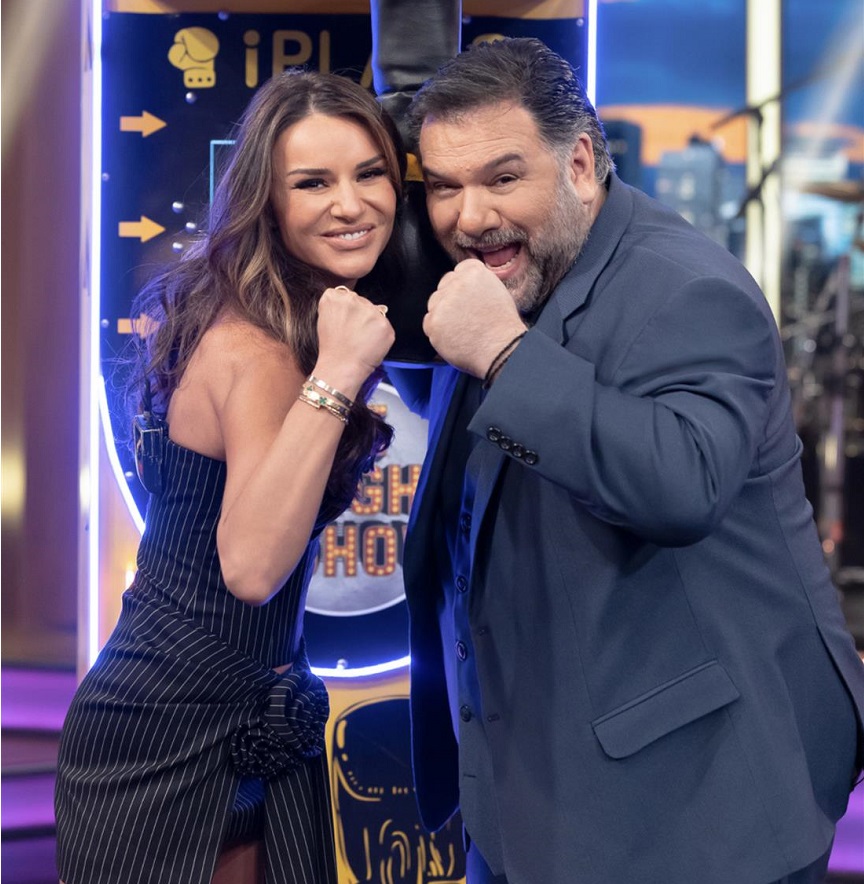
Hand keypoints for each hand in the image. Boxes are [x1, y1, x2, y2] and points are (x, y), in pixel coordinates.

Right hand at [315, 286, 394, 390]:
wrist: (341, 367)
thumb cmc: (331, 348)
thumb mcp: (323, 319)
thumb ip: (336, 305)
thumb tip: (350, 301)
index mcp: (334, 296)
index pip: (346, 295)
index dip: (347, 311)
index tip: (345, 322)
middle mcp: (353, 299)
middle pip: (362, 302)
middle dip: (361, 315)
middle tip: (353, 334)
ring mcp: (371, 311)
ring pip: (375, 313)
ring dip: (371, 324)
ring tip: (361, 340)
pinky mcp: (385, 324)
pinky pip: (385, 326)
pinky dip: (381, 336)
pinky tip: (369, 344)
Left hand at [423, 259, 527, 376]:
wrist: (501, 348)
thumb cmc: (503, 326)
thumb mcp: (496, 292)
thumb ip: (476, 284)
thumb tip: (464, 286)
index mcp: (473, 272)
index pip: (457, 272)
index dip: (461, 288)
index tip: (466, 299)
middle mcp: (456, 283)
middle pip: (443, 288)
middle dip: (450, 301)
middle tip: (464, 318)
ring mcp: (443, 302)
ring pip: (434, 305)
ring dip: (443, 316)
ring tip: (462, 329)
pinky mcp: (434, 321)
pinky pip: (429, 323)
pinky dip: (438, 332)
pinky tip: (455, 337)